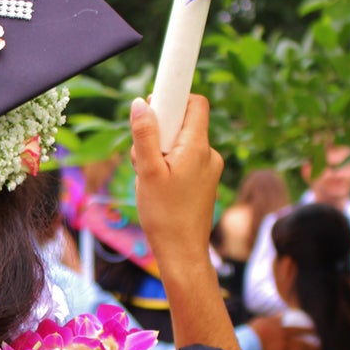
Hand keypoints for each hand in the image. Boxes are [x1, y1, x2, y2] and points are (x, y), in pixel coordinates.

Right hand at [129, 95, 223, 279]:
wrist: (182, 251)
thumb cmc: (164, 214)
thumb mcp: (147, 172)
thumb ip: (144, 135)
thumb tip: (140, 103)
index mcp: (197, 147)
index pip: (195, 103)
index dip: (175, 98)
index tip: (154, 106)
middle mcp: (208, 154)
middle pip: (183, 123)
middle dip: (158, 132)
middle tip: (143, 157)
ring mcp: (208, 168)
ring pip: (180, 143)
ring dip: (159, 152)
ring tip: (149, 179)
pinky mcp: (204, 180)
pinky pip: (184, 160)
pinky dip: (167, 166)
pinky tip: (158, 187)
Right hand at [250, 314, 322, 349]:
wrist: (250, 341)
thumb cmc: (255, 330)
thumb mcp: (264, 321)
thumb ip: (275, 319)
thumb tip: (282, 314)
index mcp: (283, 330)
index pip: (298, 330)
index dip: (307, 330)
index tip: (315, 331)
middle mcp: (287, 340)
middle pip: (303, 343)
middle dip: (313, 347)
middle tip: (320, 349)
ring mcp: (284, 349)